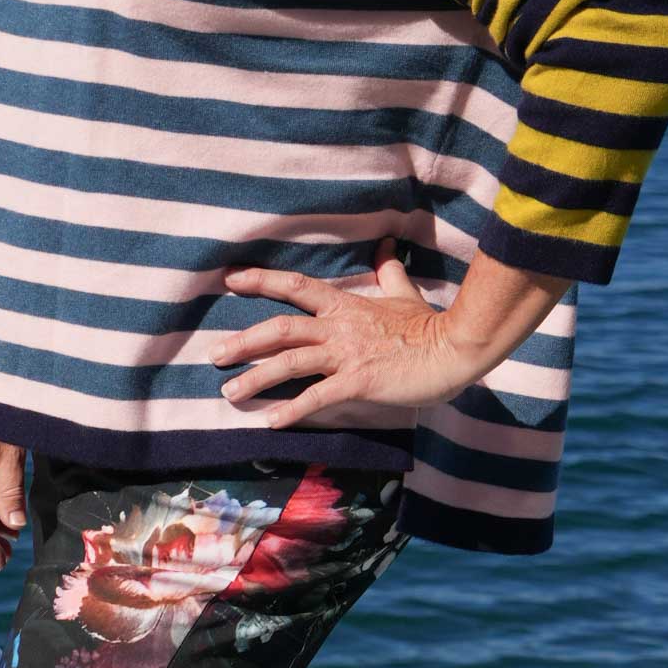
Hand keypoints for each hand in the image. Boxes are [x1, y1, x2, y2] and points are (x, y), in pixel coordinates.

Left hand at [210, 238, 478, 427]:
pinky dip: (293, 410)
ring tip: (230, 393)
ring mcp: (347, 354)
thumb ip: (387, 270)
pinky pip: (318, 396)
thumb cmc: (427, 323)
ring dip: (257, 378)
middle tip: (214, 355)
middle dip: (244, 342)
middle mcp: (338, 326)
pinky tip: (272, 422)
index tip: (231, 279)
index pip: (295, 285)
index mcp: (344, 304)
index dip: (261, 280)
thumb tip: (385, 245)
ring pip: (291, 361)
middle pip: (280, 328)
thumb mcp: (402, 290)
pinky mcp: (359, 381)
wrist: (453, 348)